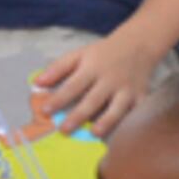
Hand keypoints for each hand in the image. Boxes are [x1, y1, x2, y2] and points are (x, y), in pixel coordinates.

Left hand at [30, 34, 163, 136]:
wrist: (138, 44)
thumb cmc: (102, 53)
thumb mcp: (79, 54)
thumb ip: (58, 68)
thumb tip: (37, 83)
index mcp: (92, 68)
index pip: (73, 85)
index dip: (59, 99)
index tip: (45, 111)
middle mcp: (110, 80)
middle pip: (93, 100)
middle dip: (78, 115)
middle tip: (64, 130)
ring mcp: (127, 89)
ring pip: (116, 108)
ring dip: (106, 121)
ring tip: (94, 133)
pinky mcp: (141, 96)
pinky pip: (136, 111)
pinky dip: (130, 121)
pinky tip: (122, 133)